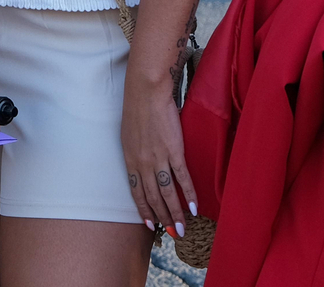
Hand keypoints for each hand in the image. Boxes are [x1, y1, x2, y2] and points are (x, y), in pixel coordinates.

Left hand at [121, 73, 196, 235]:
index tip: (150, 224)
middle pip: (152, 197)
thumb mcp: (128, 135)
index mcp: (129, 159)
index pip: (136, 192)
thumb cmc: (136, 109)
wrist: (146, 92)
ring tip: (181, 227)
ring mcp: (158, 158)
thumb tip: (141, 163)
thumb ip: (135, 152)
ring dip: (175, 212)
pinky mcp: (174, 151)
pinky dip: (189, 194)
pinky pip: (182, 178)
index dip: (143, 209)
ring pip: (167, 192)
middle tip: (170, 232)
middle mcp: (142, 163)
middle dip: (161, 217)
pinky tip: (195, 207)